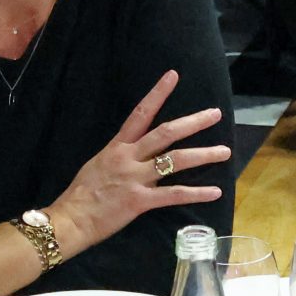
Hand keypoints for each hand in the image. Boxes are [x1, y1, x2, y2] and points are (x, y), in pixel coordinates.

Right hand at [47, 70, 229, 255]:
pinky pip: (174, 194)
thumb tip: (139, 155)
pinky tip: (215, 192)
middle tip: (215, 114)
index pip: (140, 113)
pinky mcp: (140, 201)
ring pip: (175, 161)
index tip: (173, 77)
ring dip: (203, 155)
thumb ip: (122, 158)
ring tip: (224, 151)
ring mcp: (135, 178)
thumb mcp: (99, 166)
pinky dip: (197, 193)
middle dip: (193, 122)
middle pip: (166, 133)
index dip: (157, 94)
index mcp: (118, 147)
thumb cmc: (82, 194)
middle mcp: (129, 157)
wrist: (70, 219)